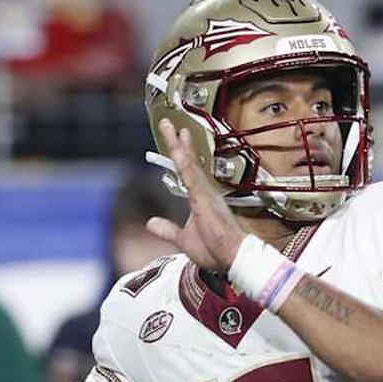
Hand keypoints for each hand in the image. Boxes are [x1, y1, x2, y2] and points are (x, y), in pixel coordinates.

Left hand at [146, 118, 246, 271]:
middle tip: (166, 122)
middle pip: (187, 162)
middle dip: (177, 142)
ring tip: (169, 126)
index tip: (177, 137)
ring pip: (188, 164)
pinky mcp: (205, 199)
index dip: (181, 153)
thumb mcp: (183, 238)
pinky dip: (184, 162)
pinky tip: (177, 148)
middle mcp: (204, 192)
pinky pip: (192, 176)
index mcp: (199, 199)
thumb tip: (150, 223)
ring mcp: (205, 193)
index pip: (187, 171)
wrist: (232, 259)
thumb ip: (167, 229)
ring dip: (178, 145)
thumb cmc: (215, 250)